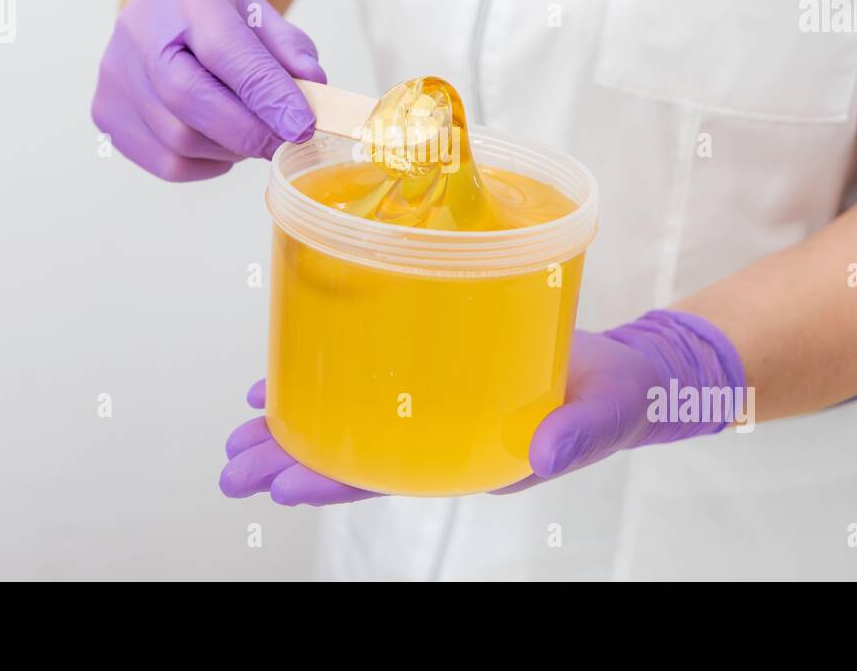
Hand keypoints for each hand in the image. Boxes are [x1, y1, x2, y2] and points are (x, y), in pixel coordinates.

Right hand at [91, 0, 325, 180]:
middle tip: (287, 140)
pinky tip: (220, 141)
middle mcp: (136, 33)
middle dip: (249, 131)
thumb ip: (289, 47)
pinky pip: (167, 163)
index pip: (224, 50)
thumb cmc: (215, 14)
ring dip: (231, 148)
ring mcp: (114, 77)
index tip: (303, 125)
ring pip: (180, 141)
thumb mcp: (259, 13)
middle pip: (190, 100)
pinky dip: (206, 163)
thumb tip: (314, 86)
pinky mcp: (107, 115)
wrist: (163, 10)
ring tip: (252, 131)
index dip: (266, 93)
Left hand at [218, 311, 743, 505]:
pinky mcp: (435, 372)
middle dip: (289, 462)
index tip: (279, 484)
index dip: (333, 482)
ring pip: (352, 423)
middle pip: (352, 457)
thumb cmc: (615, 401)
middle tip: (230, 465)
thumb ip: (579, 435)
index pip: (389, 480)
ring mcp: (433, 411)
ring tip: (242, 427)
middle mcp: (440, 442)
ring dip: (296, 426)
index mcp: (469, 463)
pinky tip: (288, 380)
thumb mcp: (606, 416)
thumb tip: (543, 454)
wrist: (626, 374)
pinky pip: (371, 381)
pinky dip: (327, 380)